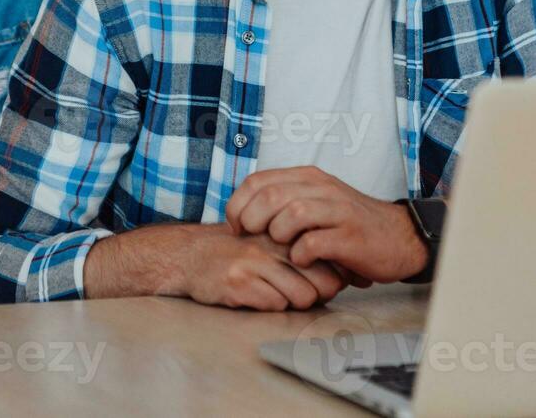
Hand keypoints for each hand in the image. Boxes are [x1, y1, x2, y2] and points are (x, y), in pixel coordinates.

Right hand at [180, 223, 346, 310]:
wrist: (188, 256)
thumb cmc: (235, 251)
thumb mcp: (269, 240)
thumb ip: (300, 249)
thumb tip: (347, 273)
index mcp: (284, 229)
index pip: (329, 256)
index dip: (334, 276)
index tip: (330, 281)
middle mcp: (273, 242)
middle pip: (324, 280)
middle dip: (320, 294)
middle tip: (304, 293)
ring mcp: (255, 261)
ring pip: (303, 296)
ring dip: (294, 303)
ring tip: (277, 294)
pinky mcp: (239, 282)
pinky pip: (275, 305)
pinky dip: (271, 306)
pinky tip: (256, 295)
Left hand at [225, 166, 429, 284]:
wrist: (400, 237)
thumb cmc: (348, 225)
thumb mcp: (315, 202)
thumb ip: (284, 201)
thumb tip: (240, 215)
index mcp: (308, 177)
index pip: (258, 180)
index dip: (238, 204)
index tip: (236, 226)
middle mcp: (322, 188)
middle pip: (270, 195)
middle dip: (252, 221)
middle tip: (253, 239)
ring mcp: (338, 211)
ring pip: (292, 214)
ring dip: (278, 235)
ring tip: (282, 248)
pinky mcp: (350, 236)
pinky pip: (314, 243)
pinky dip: (301, 255)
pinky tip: (303, 260)